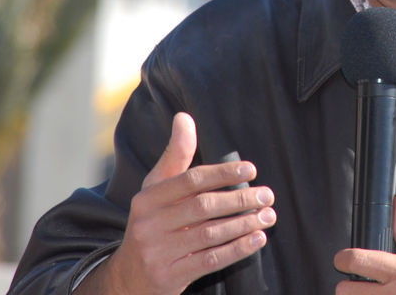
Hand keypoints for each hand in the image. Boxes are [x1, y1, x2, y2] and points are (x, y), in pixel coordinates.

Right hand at [78, 112, 275, 294]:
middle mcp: (150, 224)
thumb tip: (184, 117)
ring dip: (244, 224)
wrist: (128, 277)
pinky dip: (237, 249)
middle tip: (268, 195)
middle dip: (240, 199)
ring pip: (210, 234)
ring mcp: (158, 252)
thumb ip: (176, 154)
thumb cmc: (152, 222)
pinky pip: (210, 261)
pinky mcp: (170, 276)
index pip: (191, 180)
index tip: (252, 170)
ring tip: (268, 216)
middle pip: (203, 207)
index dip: (223, 173)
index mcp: (148, 198)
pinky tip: (257, 239)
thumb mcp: (156, 188)